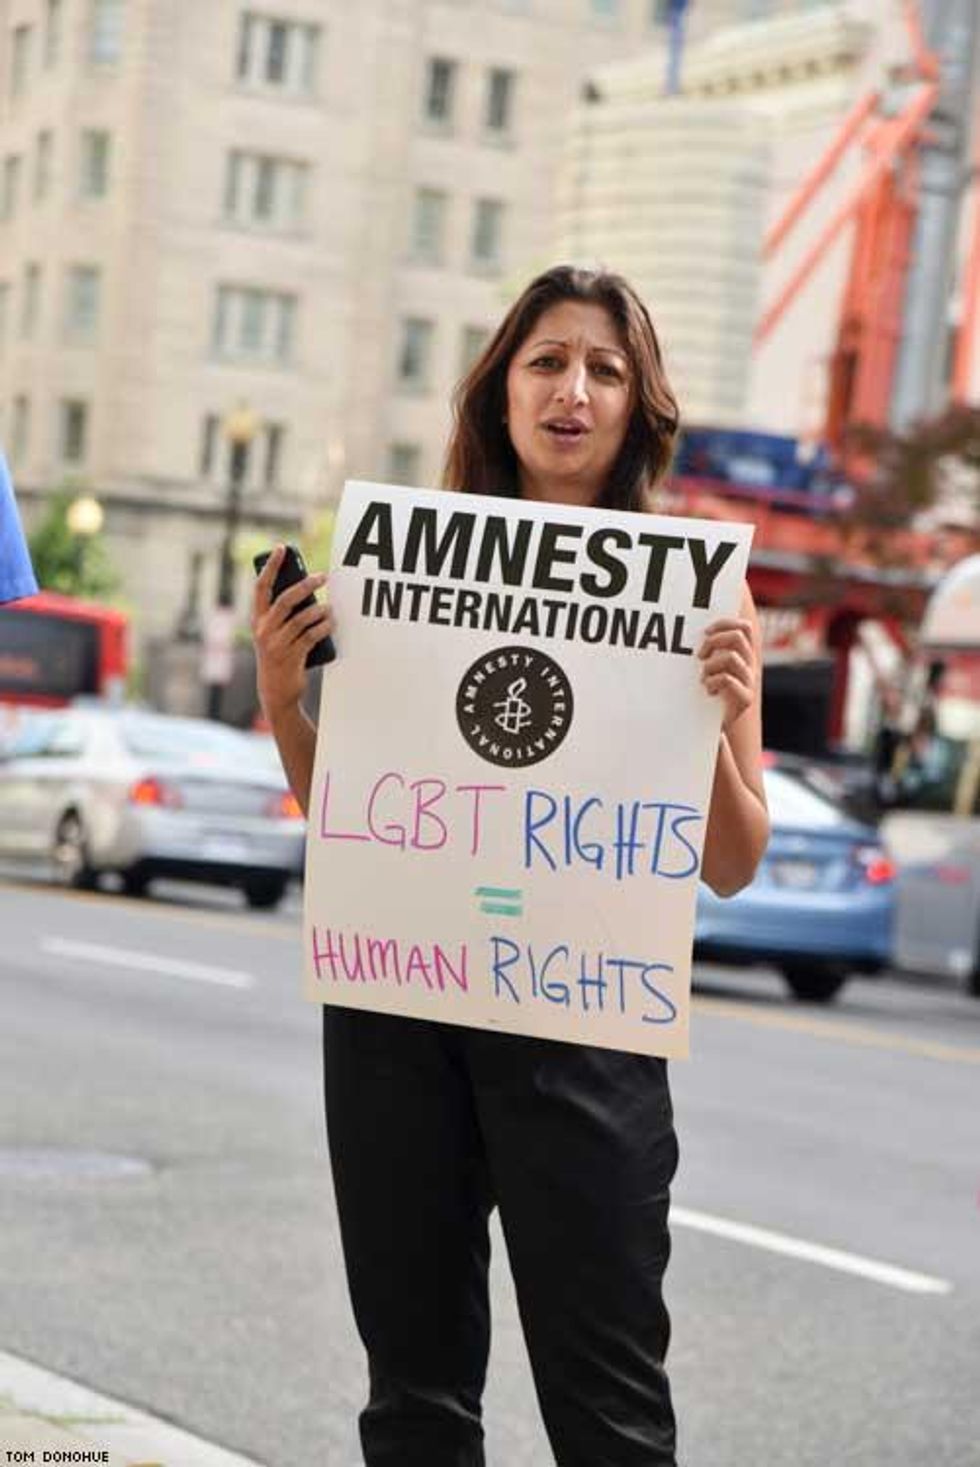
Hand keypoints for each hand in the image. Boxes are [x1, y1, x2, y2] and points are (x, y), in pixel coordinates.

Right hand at [251, 545, 332, 721]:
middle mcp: (264, 630)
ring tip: (330, 607)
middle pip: (285, 599)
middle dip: (306, 585)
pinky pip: (311, 635)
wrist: (276, 692)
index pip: (261, 587)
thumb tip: (307, 590)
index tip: (282, 549)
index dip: (271, 566)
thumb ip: (283, 615)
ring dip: (320, 610)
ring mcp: (277, 644)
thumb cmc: (278, 656)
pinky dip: (324, 627)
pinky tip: (331, 622)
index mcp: (257, 620)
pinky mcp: (292, 656)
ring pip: (302, 618)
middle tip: (323, 576)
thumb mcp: (273, 634)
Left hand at [698, 616, 756, 730]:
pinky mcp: (746, 698)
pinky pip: (727, 679)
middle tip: (700, 656)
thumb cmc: (708, 694)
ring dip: (710, 665)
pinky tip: (708, 691)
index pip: (744, 627)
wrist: (714, 726)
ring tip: (703, 679)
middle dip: (713, 641)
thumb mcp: (709, 667)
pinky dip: (712, 682)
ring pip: (730, 657)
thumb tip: (700, 632)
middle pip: (737, 637)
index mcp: (744, 655)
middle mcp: (750, 666)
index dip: (725, 623)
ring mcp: (749, 681)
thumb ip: (710, 650)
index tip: (706, 632)